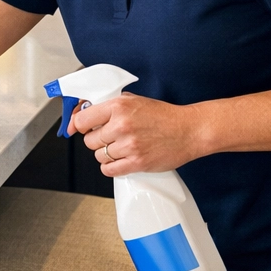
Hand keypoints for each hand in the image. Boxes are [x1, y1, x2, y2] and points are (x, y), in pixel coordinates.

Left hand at [68, 94, 205, 176]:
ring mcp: (129, 145)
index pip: (82, 120)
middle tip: (109, 138)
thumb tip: (85, 110)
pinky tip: (119, 161)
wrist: (189, 130)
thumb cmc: (163, 115)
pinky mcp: (137, 162)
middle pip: (89, 140)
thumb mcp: (134, 100)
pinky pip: (109, 170)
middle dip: (96, 140)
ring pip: (99, 155)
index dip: (81, 125)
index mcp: (119, 107)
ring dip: (106, 154)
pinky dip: (111, 167)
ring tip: (119, 148)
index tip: (83, 128)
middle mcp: (121, 125)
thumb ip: (109, 105)